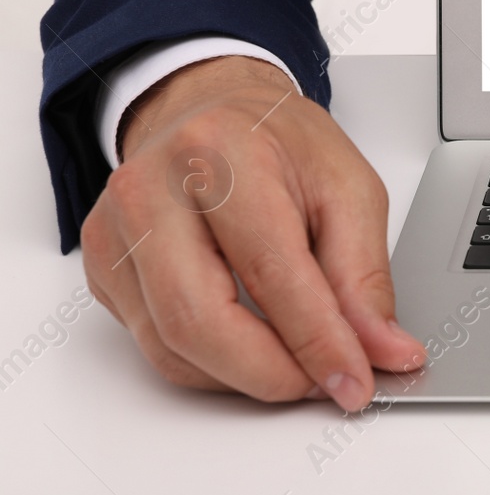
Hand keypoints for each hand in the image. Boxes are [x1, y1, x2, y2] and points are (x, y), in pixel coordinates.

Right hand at [81, 56, 424, 409]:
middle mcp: (153, 190)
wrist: (213, 111)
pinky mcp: (103, 267)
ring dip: (245, 376)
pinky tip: (253, 343)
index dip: (318, 341)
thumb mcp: (349, 188)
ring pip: (173, 347)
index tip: (356, 381)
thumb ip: (365, 274)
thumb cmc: (280, 144)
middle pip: (201, 321)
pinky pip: (155, 346)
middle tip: (324, 383)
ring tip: (298, 362)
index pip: (271, 271)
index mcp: (222, 153)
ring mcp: (116, 230)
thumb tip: (382, 350)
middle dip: (273, 373)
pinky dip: (213, 364)